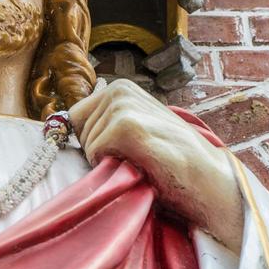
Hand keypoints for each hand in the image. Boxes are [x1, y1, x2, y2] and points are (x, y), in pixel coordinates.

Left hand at [69, 79, 243, 252]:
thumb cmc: (169, 161)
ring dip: (109, 160)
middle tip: (134, 158)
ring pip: (86, 142)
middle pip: (77, 130)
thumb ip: (106, 123)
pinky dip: (112, 166)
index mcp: (119, 89)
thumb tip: (60, 125)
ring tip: (141, 161)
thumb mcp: (136, 131)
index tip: (122, 152)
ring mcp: (124, 105)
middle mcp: (120, 90)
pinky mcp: (127, 125)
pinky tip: (141, 165)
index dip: (93, 142)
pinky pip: (95, 152)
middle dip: (99, 150)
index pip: (75, 118)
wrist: (208, 180)